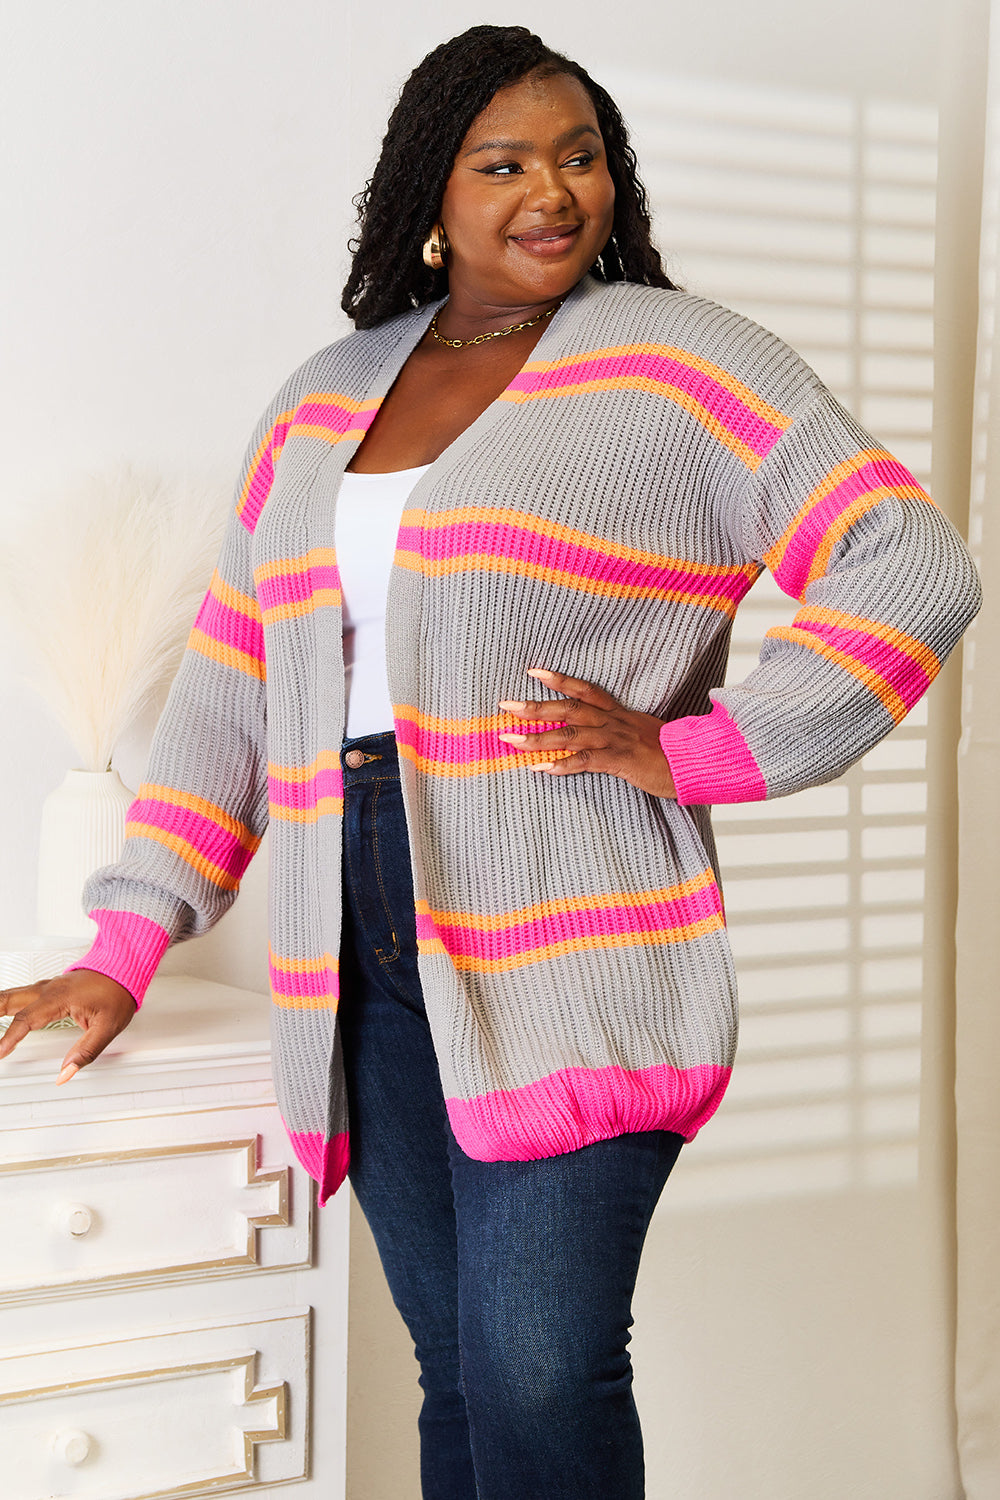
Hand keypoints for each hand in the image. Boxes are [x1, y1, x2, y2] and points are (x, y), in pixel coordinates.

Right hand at [0, 970, 137, 1083]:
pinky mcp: (48, 987)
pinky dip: (3, 1002)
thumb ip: (86, 1051)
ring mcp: (46, 986)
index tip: (0, 1052)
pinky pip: (18, 993)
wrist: (125, 967)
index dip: (10, 1038)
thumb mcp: (108, 1027)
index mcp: (59, 997)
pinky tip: (0, 1008)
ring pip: (10, 994)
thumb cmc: (117, 992)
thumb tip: (66, 1072)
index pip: (27, 1019)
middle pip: (8, 1000)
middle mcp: (48, 989)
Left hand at [498, 668, 676, 798]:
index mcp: (620, 713)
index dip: (559, 679)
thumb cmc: (673, 754)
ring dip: (537, 737)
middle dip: (535, 707)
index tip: (533, 671)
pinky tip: (539, 767)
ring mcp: (616, 740)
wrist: (697, 763)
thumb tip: (600, 734)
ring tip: (509, 739)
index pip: (585, 690)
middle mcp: (615, 722)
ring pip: (570, 734)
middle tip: (505, 705)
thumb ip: (622, 731)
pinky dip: (560, 764)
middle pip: (569, 709)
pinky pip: (584, 761)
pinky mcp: (620, 761)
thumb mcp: (645, 734)